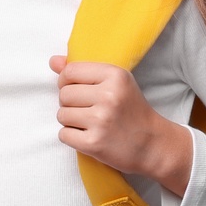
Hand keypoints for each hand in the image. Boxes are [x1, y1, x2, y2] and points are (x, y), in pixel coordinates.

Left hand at [49, 56, 193, 197]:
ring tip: (89, 124)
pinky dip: (72, 137)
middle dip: (69, 104)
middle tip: (87, 111)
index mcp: (115, 76)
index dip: (66, 82)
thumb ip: (84, 71)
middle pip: (64, 94)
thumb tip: (53, 61)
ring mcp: (101, 121)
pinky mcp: (94, 143)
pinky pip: (64, 135)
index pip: (70, 72)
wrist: (153, 144)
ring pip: (61, 115)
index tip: (76, 90)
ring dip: (70, 122)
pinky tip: (88, 136)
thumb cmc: (131, 111)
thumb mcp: (116, 83)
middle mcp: (109, 96)